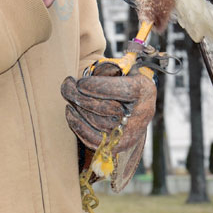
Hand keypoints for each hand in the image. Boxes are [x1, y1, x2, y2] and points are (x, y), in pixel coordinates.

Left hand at [61, 66, 155, 190]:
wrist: (131, 102)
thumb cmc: (121, 79)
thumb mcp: (120, 67)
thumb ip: (108, 69)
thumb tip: (91, 76)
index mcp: (145, 90)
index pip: (126, 90)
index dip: (101, 87)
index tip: (80, 83)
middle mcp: (142, 114)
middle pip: (108, 108)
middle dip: (82, 97)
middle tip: (67, 84)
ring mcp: (132, 133)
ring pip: (98, 123)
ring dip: (78, 109)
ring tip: (68, 94)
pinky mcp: (118, 145)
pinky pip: (94, 140)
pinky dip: (78, 126)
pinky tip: (70, 112)